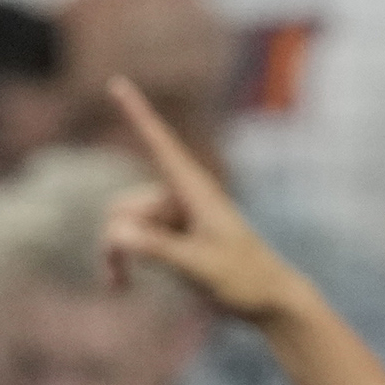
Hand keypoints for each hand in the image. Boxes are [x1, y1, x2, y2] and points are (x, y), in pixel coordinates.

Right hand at [98, 75, 322, 326]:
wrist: (268, 301)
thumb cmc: (244, 279)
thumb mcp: (199, 266)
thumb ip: (156, 249)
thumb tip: (115, 234)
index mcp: (195, 190)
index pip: (159, 144)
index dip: (136, 113)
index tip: (117, 83)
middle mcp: (181, 198)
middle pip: (125, 206)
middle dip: (116, 238)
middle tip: (118, 275)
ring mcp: (175, 219)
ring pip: (125, 228)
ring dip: (117, 255)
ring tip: (120, 286)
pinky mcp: (172, 239)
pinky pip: (134, 243)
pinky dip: (124, 262)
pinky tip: (120, 287)